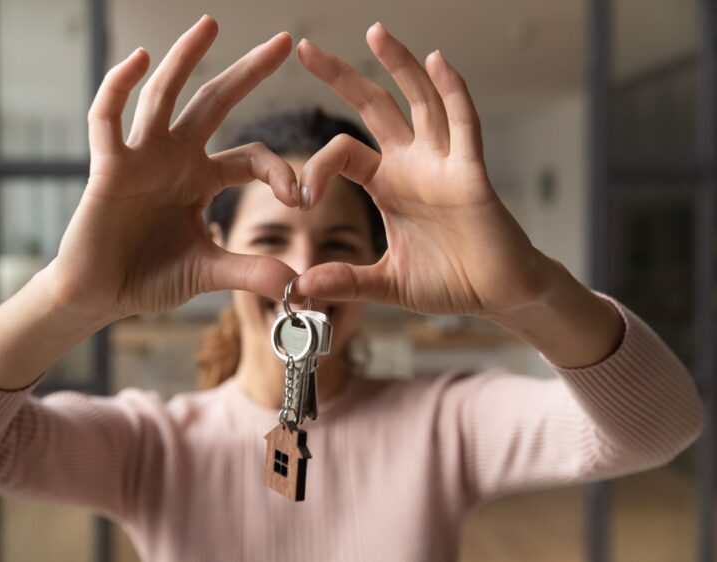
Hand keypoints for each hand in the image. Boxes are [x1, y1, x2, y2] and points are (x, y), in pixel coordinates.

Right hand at [47, 15, 300, 323]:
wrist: (99, 295)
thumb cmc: (148, 277)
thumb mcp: (208, 272)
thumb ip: (250, 272)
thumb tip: (296, 283)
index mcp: (202, 179)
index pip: (250, 157)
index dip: (279, 170)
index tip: (300, 197)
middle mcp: (174, 158)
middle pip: (214, 103)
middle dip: (248, 72)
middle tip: (284, 40)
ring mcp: (140, 157)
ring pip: (163, 96)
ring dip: (185, 58)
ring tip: (210, 24)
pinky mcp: (108, 166)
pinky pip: (108, 118)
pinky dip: (119, 87)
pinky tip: (138, 58)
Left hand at [294, 23, 553, 316]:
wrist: (498, 295)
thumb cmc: (450, 282)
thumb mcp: (387, 283)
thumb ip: (345, 281)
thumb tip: (299, 289)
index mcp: (387, 184)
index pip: (342, 152)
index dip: (316, 168)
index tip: (298, 197)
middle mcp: (413, 164)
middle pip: (374, 107)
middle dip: (342, 77)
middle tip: (307, 48)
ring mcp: (444, 163)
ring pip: (420, 101)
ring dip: (399, 66)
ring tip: (375, 32)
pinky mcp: (472, 173)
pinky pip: (464, 125)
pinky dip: (453, 92)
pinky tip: (437, 61)